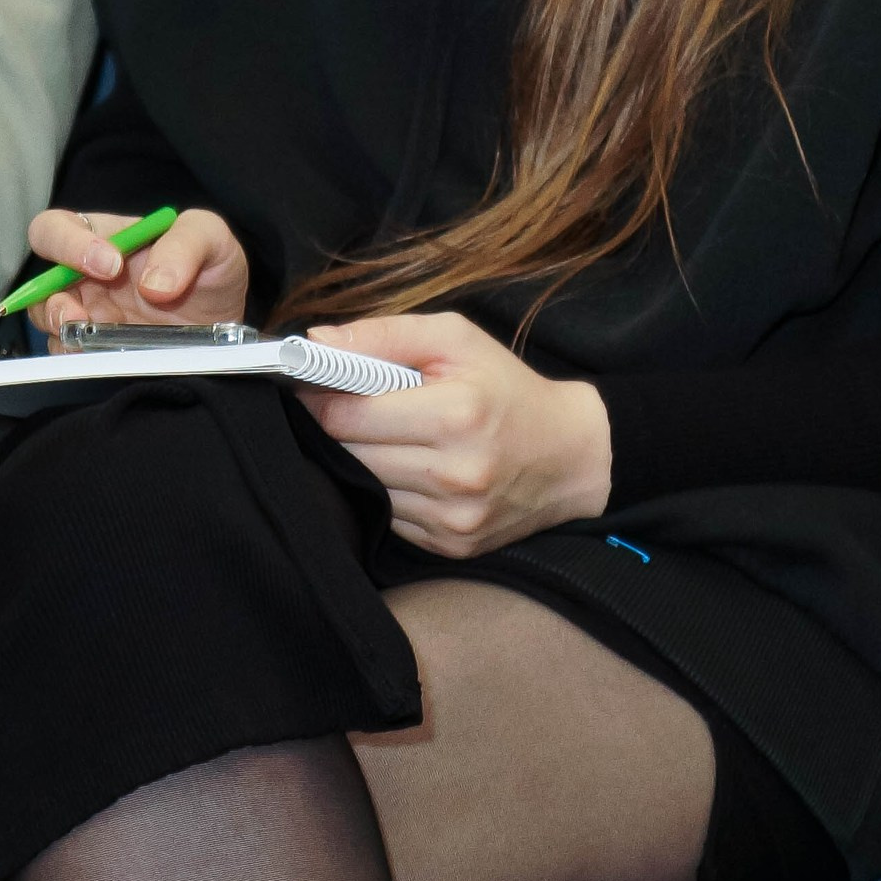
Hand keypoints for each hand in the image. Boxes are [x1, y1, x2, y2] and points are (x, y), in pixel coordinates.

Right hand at [21, 205, 249, 336]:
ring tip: (87, 338)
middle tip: (81, 313)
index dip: (69, 243)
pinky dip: (77, 358)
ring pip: (48, 323)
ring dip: (60, 331)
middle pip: (39, 282)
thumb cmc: (212, 271)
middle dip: (49, 297)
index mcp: (103, 238)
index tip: (111, 263)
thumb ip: (187, 244)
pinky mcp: (95, 352)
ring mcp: (88, 317)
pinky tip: (100, 357)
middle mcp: (86, 278)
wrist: (226, 326)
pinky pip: (70, 356)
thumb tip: (154, 284)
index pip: (57, 228)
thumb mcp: (212, 239)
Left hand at [294, 309, 611, 556]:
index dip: (320, 396)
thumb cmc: (507, 388)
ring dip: (363, 461)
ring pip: (364, 487)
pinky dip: (388, 491)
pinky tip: (410, 468)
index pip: (349, 414)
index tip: (310, 382)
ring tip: (387, 435)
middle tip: (347, 405)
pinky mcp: (450, 545)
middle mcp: (455, 473)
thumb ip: (383, 335)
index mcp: (455, 414)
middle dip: (338, 428)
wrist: (570, 456)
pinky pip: (389, 516)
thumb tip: (316, 342)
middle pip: (349, 454)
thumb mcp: (456, 339)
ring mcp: (452, 517)